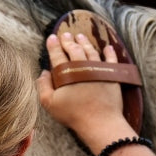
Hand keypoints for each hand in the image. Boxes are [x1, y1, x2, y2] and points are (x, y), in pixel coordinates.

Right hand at [35, 32, 131, 147]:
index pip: (57, 55)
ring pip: (91, 50)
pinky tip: (107, 47)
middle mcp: (82, 66)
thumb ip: (43, 86)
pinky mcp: (111, 74)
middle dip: (68, 41)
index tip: (52, 37)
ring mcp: (98, 69)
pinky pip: (111, 59)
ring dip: (85, 42)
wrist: (100, 121)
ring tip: (80, 36)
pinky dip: (109, 52)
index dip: (54, 45)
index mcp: (66, 72)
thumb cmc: (73, 114)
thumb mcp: (50, 103)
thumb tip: (44, 72)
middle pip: (74, 49)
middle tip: (65, 34)